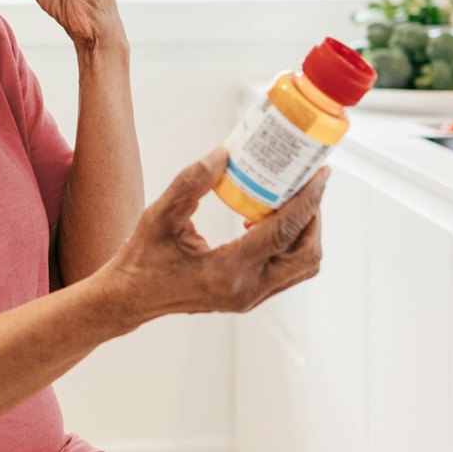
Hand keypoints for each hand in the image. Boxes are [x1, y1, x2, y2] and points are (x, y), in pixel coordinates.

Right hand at [94, 149, 325, 326]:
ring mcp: (252, 297)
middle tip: (306, 182)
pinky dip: (290, 243)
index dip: (308, 199)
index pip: (283, 233)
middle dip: (314, 214)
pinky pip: (288, 270)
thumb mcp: (159, 215)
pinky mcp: (251, 296)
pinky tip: (267, 218)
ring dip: (306, 230)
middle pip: (306, 252)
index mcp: (226, 271)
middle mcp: (247, 289)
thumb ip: (191, 182)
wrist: (132, 297)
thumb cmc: (143, 258)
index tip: (320, 173)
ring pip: (303, 265)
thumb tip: (225, 154)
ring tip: (289, 198)